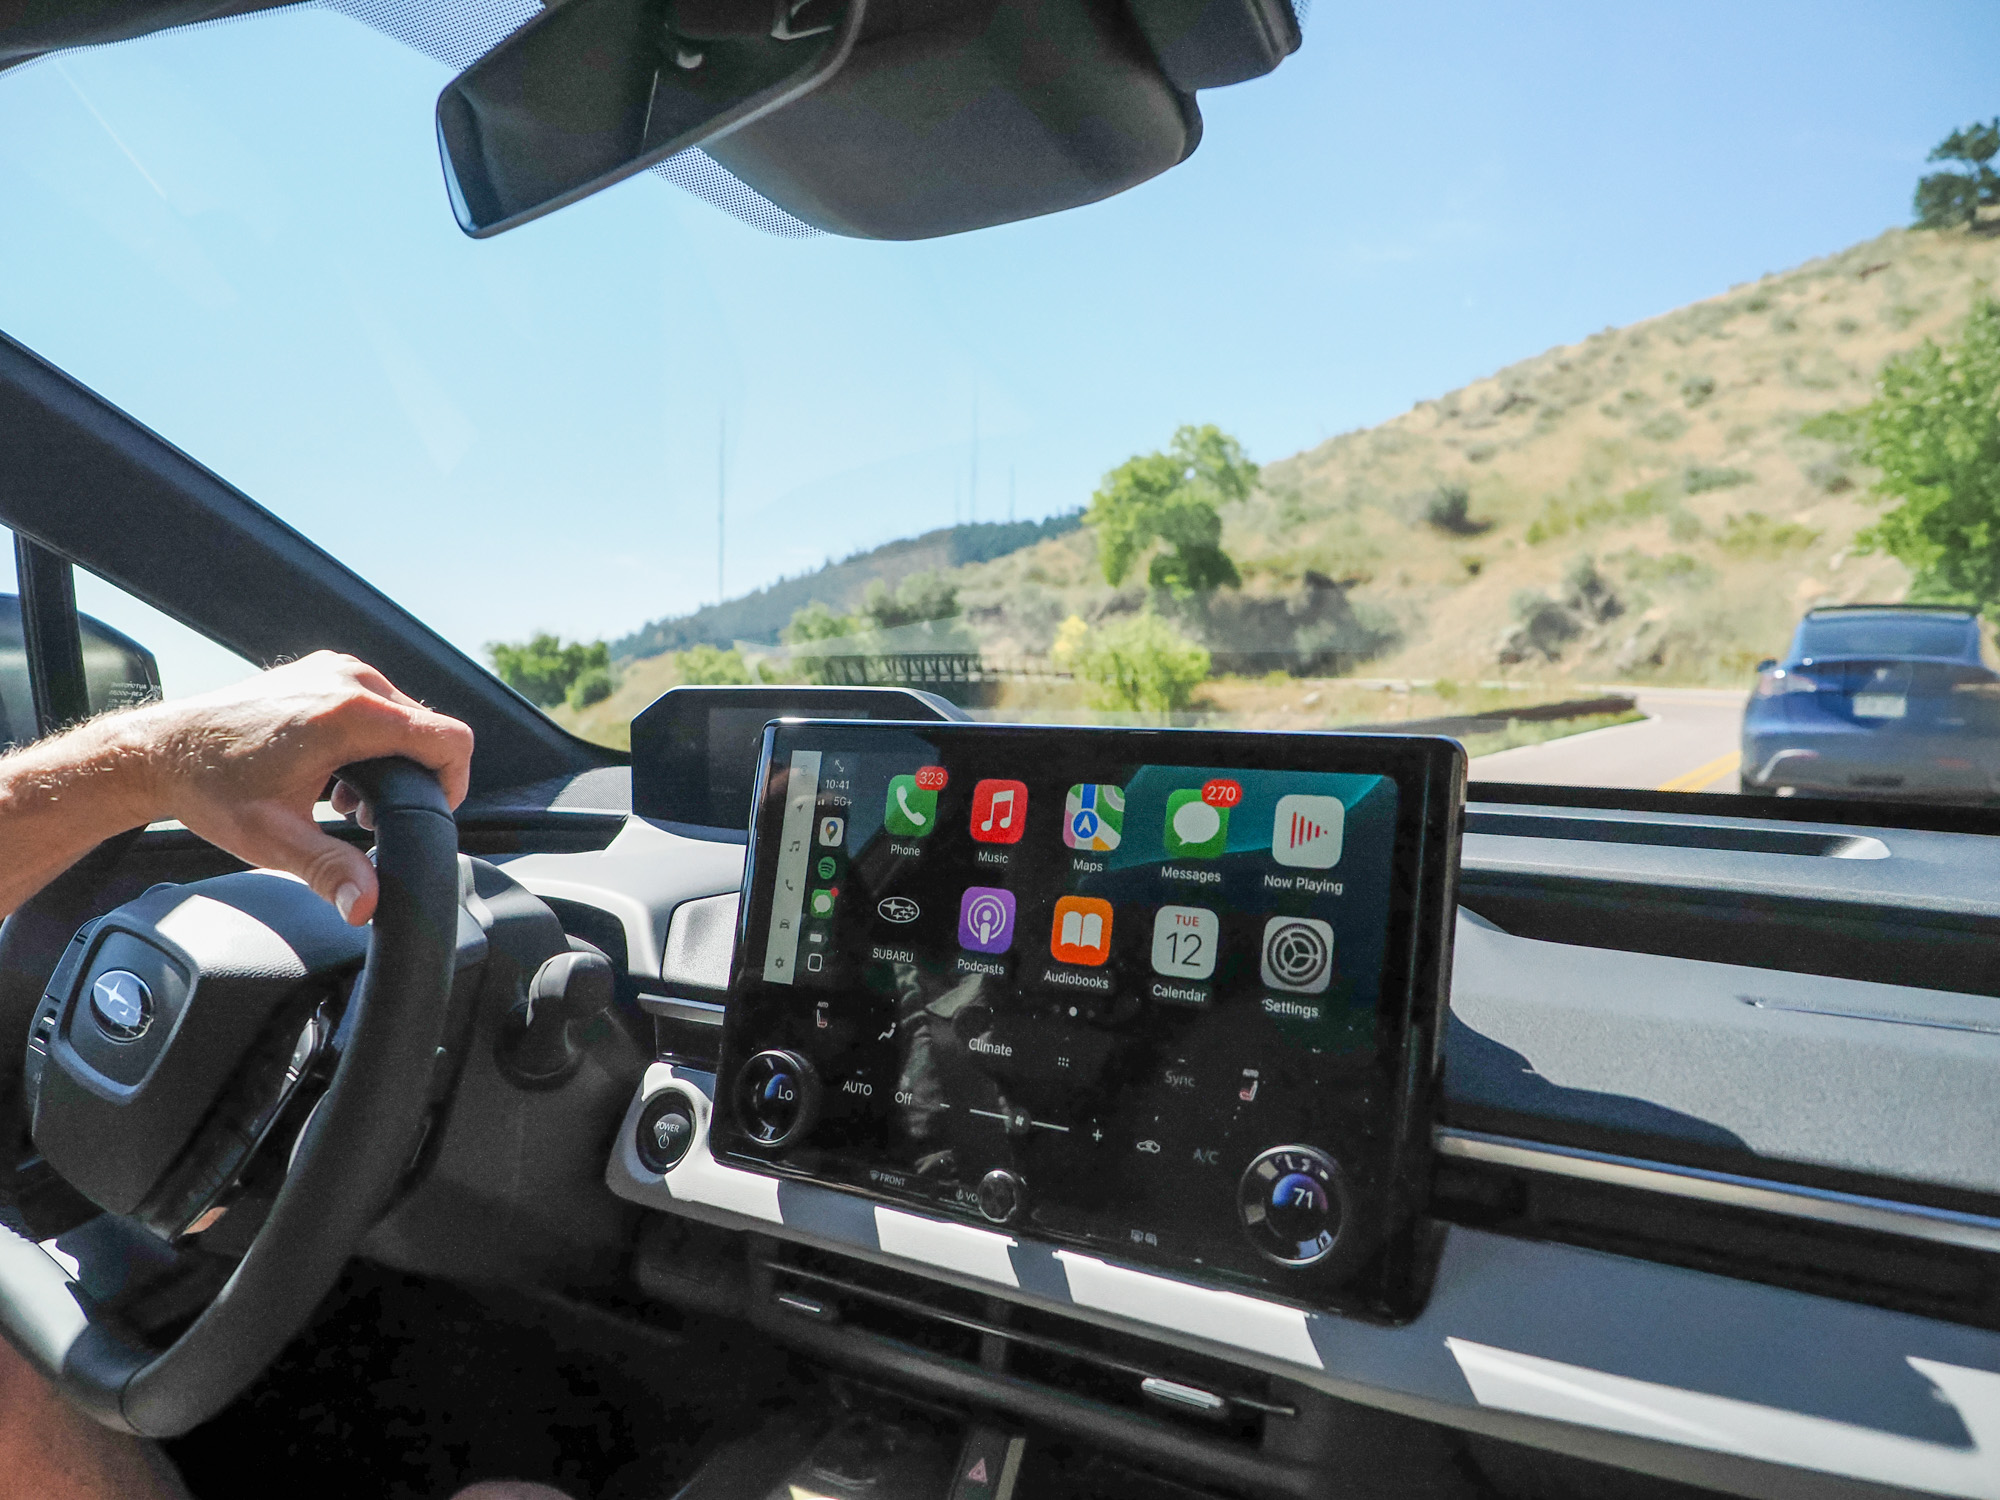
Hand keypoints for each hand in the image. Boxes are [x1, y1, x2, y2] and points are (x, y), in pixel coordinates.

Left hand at [143, 652, 473, 924]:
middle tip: (366, 816)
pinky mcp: (323, 668)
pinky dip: (370, 738)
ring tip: (344, 797)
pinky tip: (334, 771)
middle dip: (413, 778)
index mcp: (351, 713)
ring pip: (403, 716)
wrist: (161, 751)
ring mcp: (336, 668)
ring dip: (391, 759)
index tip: (428, 812)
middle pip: (428, 730)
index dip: (455, 783)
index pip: (450, 739)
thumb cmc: (212, 789)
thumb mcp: (276, 840)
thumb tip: (367, 906)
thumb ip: (333, 871)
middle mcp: (350, 679)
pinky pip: (376, 702)